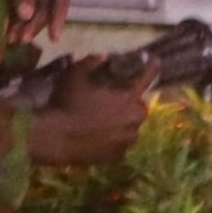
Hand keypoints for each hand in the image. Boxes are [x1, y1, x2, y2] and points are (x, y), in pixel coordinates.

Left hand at [0, 0, 69, 40]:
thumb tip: (27, 15)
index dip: (58, 18)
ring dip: (25, 25)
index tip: (53, 37)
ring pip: (35, 10)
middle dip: (35, 24)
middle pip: (47, 7)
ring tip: (12, 39)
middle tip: (21, 39)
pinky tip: (9, 31)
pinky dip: (16, 19)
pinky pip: (23, 8)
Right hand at [25, 59, 152, 165]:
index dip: (150, 67)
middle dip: (128, 101)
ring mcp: (127, 140)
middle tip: (111, 99)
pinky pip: (119, 142)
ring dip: (121, 120)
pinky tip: (98, 135)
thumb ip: (91, 62)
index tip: (154, 61)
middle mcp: (135, 119)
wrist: (56, 139)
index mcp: (129, 97)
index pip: (147, 77)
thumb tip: (103, 56)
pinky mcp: (117, 156)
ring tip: (102, 119)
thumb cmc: (67, 103)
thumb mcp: (75, 75)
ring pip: (129, 125)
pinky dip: (112, 137)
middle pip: (137, 105)